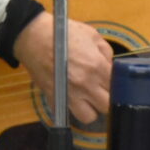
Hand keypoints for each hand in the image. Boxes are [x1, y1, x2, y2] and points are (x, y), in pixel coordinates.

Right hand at [13, 11, 114, 125]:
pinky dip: (70, 108)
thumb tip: (110, 66)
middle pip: (106, 106)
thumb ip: (106, 51)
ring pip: (89, 117)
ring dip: (90, 109)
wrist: (33, 36)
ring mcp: (69, 94)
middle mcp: (85, 84)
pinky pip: (67, 113)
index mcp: (97, 67)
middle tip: (100, 89)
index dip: (115, 84)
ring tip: (86, 98)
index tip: (110, 80)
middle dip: (105, 98)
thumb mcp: (91, 34)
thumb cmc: (61, 32)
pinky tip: (70, 97)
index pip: (116, 87)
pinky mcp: (54, 98)